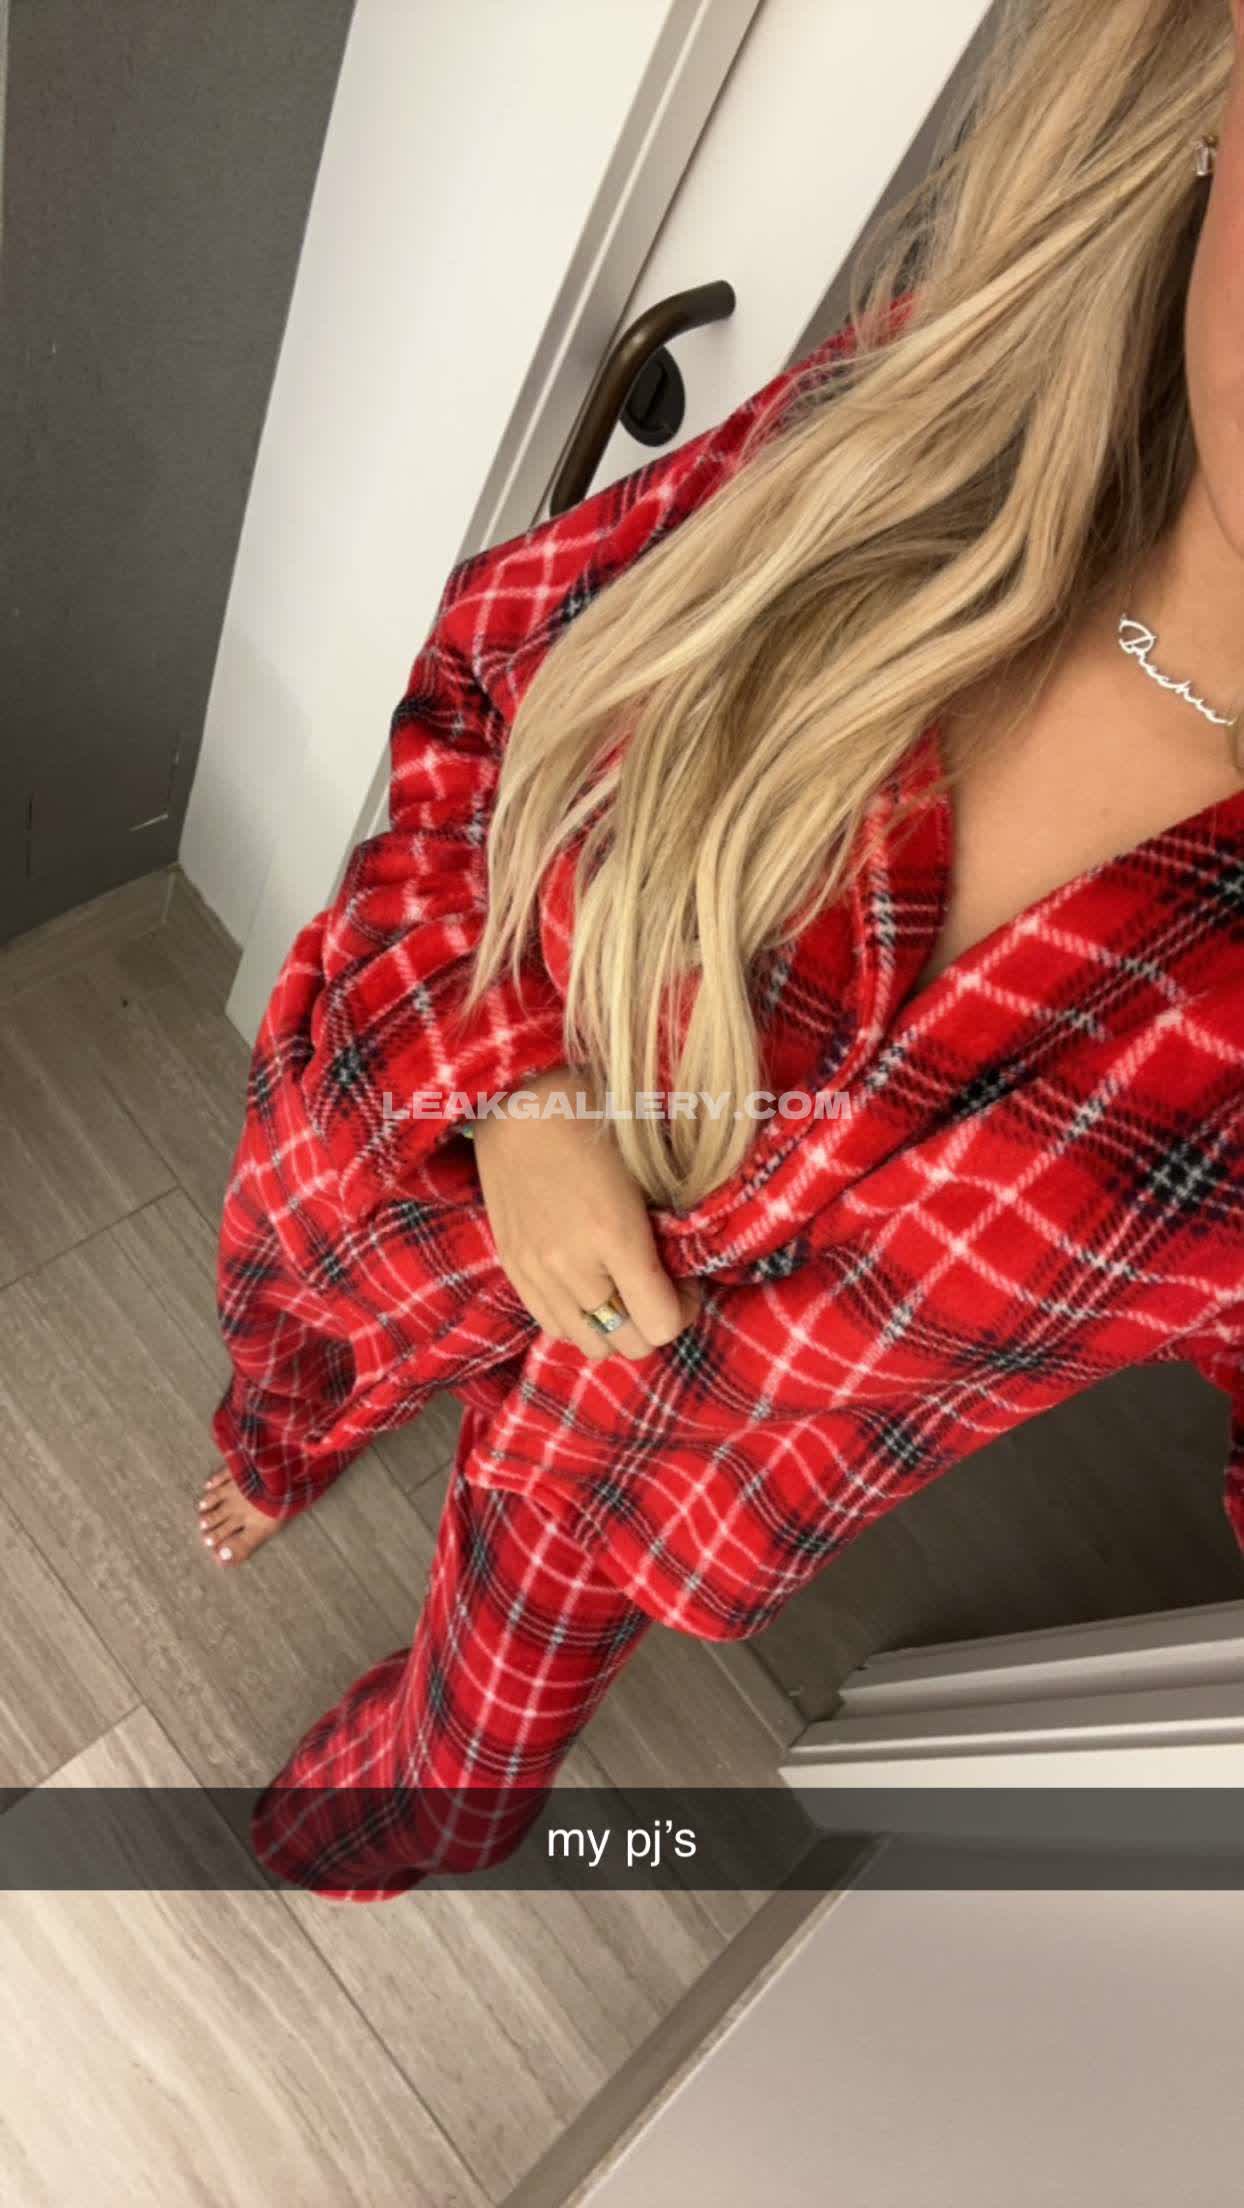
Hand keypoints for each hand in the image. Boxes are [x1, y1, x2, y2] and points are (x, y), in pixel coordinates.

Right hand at [471, 1065, 701, 1360]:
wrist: (520, 1102)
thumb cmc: (596, 1122)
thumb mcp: (646, 1174)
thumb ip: (665, 1232)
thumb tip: (682, 1274)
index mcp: (615, 1236)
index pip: (661, 1325)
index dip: (684, 1309)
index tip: (686, 1282)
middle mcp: (573, 1267)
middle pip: (629, 1344)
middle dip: (654, 1322)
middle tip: (660, 1287)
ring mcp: (537, 1273)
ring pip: (590, 1344)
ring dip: (616, 1326)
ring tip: (622, 1289)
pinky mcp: (514, 1269)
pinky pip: (553, 1326)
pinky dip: (579, 1319)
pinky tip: (588, 1286)